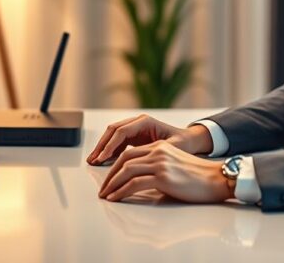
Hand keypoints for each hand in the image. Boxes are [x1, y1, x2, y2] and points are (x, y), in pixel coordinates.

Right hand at [86, 114, 211, 164]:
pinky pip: (117, 142)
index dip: (110, 145)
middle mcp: (138, 122)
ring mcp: (135, 128)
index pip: (122, 131)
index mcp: (145, 122)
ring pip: (112, 136)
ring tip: (93, 162)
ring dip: (103, 148)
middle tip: (93, 160)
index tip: (102, 158)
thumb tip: (138, 159)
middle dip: (101, 146)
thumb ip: (154, 151)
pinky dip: (109, 151)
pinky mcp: (134, 137)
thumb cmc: (183, 143)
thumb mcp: (172, 147)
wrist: (190, 141)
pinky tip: (104, 162)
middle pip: (113, 131)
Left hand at [98, 140, 232, 202]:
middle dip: (109, 175)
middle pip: (124, 159)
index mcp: (160, 147)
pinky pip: (134, 183)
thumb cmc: (198, 177)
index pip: (129, 153)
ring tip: (106, 195)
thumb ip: (157, 167)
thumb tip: (140, 180)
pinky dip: (121, 191)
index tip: (109, 179)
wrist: (216, 179)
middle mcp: (158, 151)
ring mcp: (160, 163)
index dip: (115, 166)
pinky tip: (116, 198)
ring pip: (126, 170)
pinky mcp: (163, 177)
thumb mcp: (174, 165)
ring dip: (112, 184)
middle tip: (103, 188)